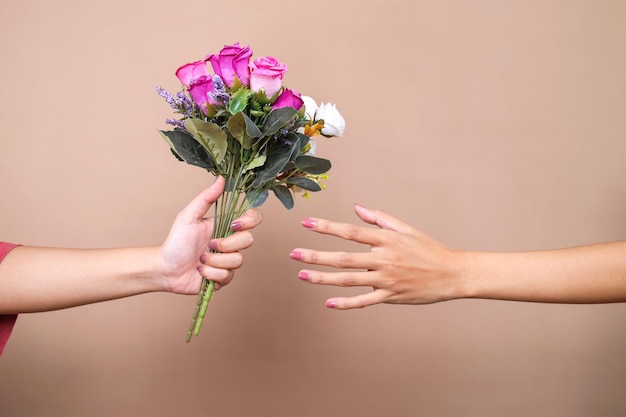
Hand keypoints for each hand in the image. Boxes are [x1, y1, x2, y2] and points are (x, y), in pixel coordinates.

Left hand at [158, 177, 262, 293]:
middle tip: (209, 244)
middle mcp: (231, 242)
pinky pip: (227, 276)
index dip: (250, 221)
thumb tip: (221, 179)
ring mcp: (229, 261)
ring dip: (214, 261)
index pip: (252, 218)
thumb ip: (206, 197)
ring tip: (200, 260)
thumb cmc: (176, 242)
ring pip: (237, 261)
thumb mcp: (189, 216)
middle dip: (226, 244)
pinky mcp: (224, 277)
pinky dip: (210, 273)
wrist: (165, 268)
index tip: (233, 225)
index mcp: (225, 225)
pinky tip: (200, 271)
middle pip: (248, 240)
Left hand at [290, 204, 467, 308]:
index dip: (326, 227)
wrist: (452, 273)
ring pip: (348, 280)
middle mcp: (383, 259)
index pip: (350, 232)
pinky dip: (346, 303)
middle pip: (343, 257)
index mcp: (386, 240)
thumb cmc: (428, 248)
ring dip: (323, 278)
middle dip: (316, 256)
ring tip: (302, 274)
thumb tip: (356, 207)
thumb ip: (379, 218)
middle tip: (294, 254)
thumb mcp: (405, 228)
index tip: (306, 223)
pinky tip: (328, 302)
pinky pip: (364, 301)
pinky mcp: (391, 296)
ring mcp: (386, 280)